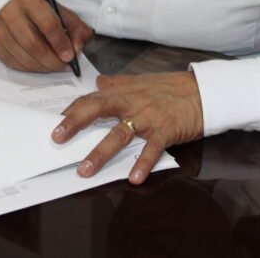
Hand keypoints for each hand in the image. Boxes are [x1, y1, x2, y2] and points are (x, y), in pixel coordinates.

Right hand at [0, 0, 93, 71]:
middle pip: (34, 45)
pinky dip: (32, 68)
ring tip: (56, 65)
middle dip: (53, 60)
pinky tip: (41, 64)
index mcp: (30, 1)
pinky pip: (16, 64)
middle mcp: (12, 15)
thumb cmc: (35, 9)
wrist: (6, 4)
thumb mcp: (59, 10)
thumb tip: (78, 48)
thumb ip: (75, 27)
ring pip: (25, 58)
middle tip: (66, 65)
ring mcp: (2, 32)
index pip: (47, 23)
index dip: (60, 42)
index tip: (70, 55)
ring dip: (45, 67)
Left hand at [52, 72, 203, 184]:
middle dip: (76, 123)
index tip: (54, 122)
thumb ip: (119, 83)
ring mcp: (149, 117)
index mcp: (125, 92)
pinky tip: (134, 178)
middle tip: (57, 138)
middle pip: (98, 109)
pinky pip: (152, 148)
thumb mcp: (143, 81)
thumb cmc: (173, 87)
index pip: (92, 99)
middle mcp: (133, 103)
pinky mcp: (166, 130)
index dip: (73, 110)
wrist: (205, 91)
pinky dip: (143, 163)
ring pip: (120, 134)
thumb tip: (99, 81)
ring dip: (101, 153)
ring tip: (85, 170)